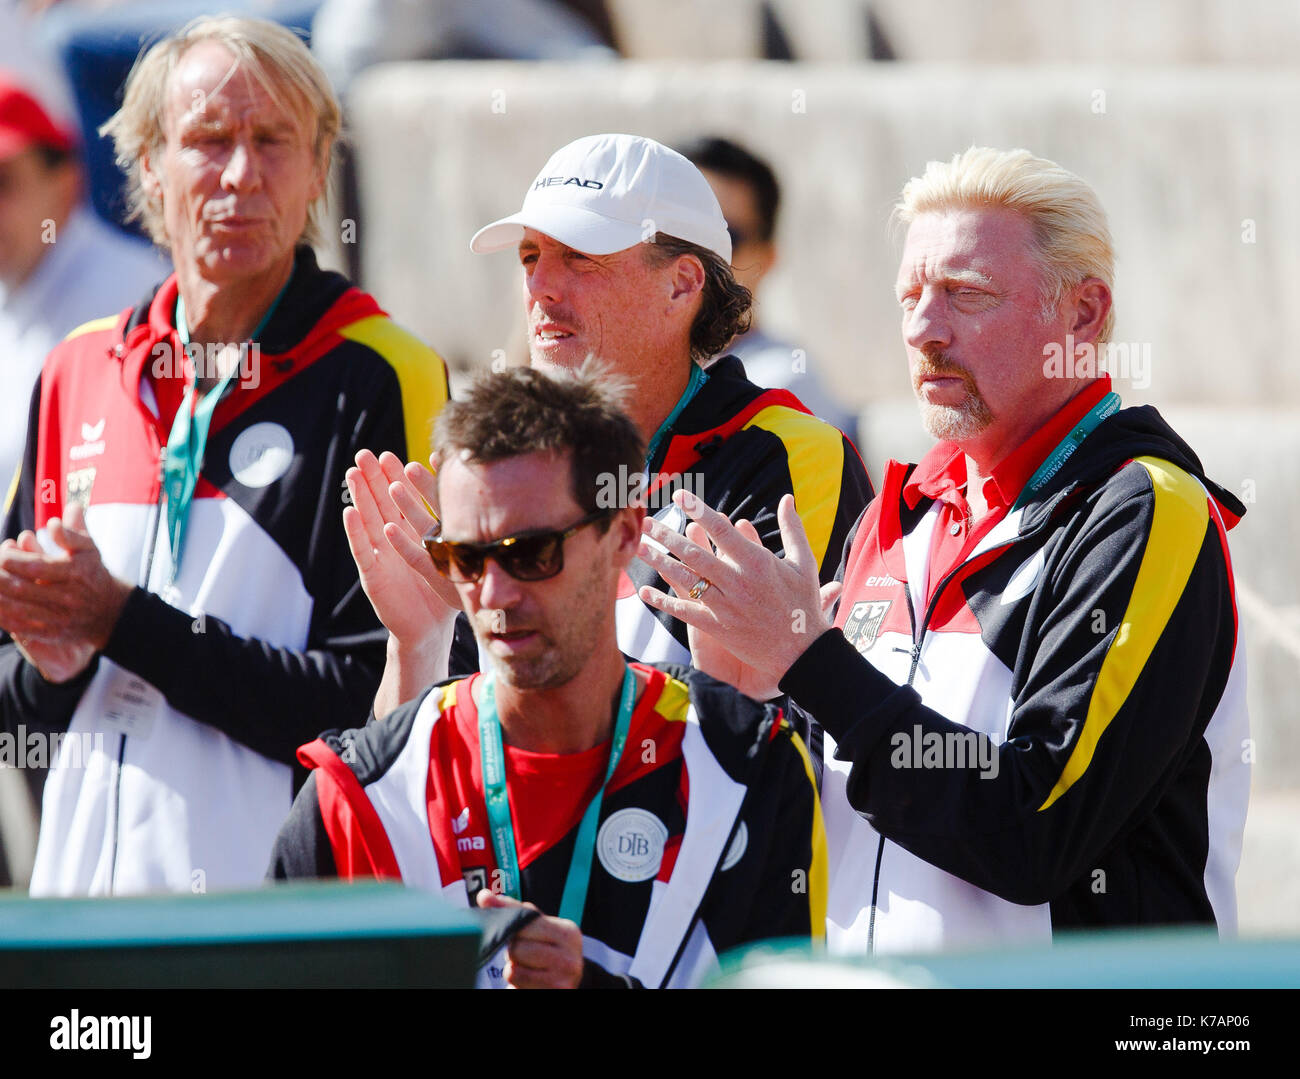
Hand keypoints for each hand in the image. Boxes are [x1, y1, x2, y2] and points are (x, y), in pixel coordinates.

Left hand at [0, 502, 129, 649]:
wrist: (110, 611)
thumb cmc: (92, 574)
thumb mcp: (89, 549)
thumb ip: (73, 532)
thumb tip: (64, 512)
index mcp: (74, 573)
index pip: (32, 565)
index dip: (9, 556)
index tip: (5, 549)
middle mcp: (66, 597)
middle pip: (19, 587)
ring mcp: (58, 617)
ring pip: (15, 608)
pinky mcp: (51, 632)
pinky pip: (19, 626)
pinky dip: (2, 615)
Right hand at [343, 449, 458, 646]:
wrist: (430, 629)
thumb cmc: (442, 591)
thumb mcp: (451, 555)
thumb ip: (452, 527)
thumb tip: (466, 495)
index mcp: (410, 534)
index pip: (402, 501)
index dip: (396, 478)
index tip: (392, 455)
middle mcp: (393, 542)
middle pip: (381, 505)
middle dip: (373, 479)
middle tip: (365, 453)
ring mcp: (381, 558)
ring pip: (369, 522)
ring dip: (361, 497)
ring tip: (353, 473)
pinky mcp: (373, 577)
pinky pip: (363, 552)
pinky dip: (355, 532)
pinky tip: (349, 512)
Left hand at [476, 890, 584, 988]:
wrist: (567, 982)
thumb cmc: (548, 951)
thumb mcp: (538, 929)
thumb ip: (514, 910)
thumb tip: (484, 896)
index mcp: (568, 933)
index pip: (526, 921)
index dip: (509, 923)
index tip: (493, 912)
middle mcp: (569, 956)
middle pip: (517, 948)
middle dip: (513, 951)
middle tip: (524, 954)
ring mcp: (562, 979)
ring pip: (513, 969)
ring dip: (513, 969)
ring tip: (526, 968)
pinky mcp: (554, 992)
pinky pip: (516, 985)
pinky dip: (516, 985)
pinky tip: (528, 982)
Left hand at [636, 491, 839, 698]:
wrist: (803, 653)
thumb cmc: (804, 604)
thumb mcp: (804, 563)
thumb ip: (792, 528)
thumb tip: (786, 498)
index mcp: (758, 562)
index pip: (721, 530)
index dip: (698, 511)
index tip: (680, 495)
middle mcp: (738, 582)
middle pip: (695, 554)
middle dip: (667, 535)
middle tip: (646, 521)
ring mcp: (726, 606)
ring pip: (686, 579)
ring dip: (659, 562)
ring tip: (639, 546)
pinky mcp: (718, 627)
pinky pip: (685, 611)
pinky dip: (664, 601)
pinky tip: (645, 592)